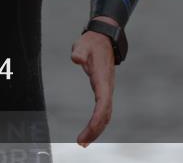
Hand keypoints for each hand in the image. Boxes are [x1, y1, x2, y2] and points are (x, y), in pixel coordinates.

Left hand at [70, 17, 116, 146]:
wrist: (104, 38)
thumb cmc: (92, 43)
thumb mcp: (83, 44)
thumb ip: (79, 51)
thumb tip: (76, 59)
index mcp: (102, 79)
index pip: (102, 104)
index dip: (96, 120)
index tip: (87, 132)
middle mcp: (107, 87)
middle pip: (105, 114)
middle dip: (95, 130)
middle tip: (81, 143)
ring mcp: (106, 89)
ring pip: (105, 114)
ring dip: (96, 129)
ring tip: (84, 141)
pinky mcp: (103, 90)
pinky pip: (103, 110)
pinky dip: (97, 122)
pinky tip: (90, 130)